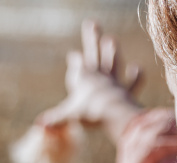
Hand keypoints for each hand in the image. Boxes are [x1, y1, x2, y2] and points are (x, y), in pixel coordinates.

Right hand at [39, 20, 143, 143]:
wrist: (111, 113)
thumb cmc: (88, 113)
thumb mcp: (68, 116)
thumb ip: (55, 120)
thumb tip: (39, 124)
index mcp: (83, 79)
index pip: (77, 66)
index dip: (75, 62)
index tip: (73, 56)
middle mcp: (99, 76)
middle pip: (94, 53)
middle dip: (92, 38)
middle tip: (91, 23)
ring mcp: (114, 82)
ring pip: (113, 62)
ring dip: (112, 52)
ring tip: (111, 40)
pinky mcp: (127, 91)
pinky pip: (133, 82)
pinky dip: (136, 76)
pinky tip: (137, 68)